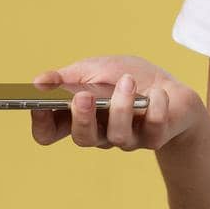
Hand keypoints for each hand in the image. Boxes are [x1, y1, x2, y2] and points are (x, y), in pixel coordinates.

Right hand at [29, 54, 206, 152]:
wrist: (171, 89)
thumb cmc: (128, 77)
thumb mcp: (95, 69)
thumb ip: (68, 77)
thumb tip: (38, 82)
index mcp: (79, 116)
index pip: (49, 133)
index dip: (41, 123)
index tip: (40, 104)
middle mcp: (99, 133)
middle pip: (81, 138)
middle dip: (81, 117)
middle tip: (83, 96)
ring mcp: (127, 139)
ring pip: (116, 135)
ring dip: (121, 106)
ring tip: (127, 81)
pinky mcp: (154, 139)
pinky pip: (152, 129)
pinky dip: (156, 107)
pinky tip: (158, 93)